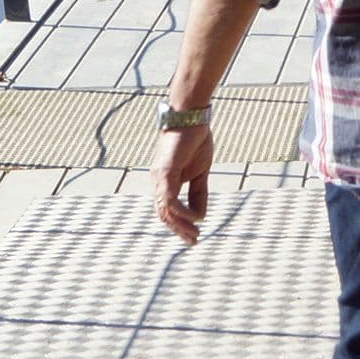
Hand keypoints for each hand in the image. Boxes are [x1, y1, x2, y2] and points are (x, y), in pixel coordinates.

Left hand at [152, 123, 214, 244]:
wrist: (191, 116)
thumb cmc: (195, 139)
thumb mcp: (200, 171)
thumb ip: (198, 192)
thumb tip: (200, 215)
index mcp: (166, 181)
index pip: (168, 210)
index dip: (180, 225)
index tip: (193, 235)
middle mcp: (159, 182)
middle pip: (164, 215)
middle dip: (179, 230)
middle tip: (193, 242)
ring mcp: (160, 178)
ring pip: (165, 211)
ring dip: (180, 226)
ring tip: (194, 236)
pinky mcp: (165, 172)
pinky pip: (170, 199)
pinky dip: (182, 212)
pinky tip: (195, 219)